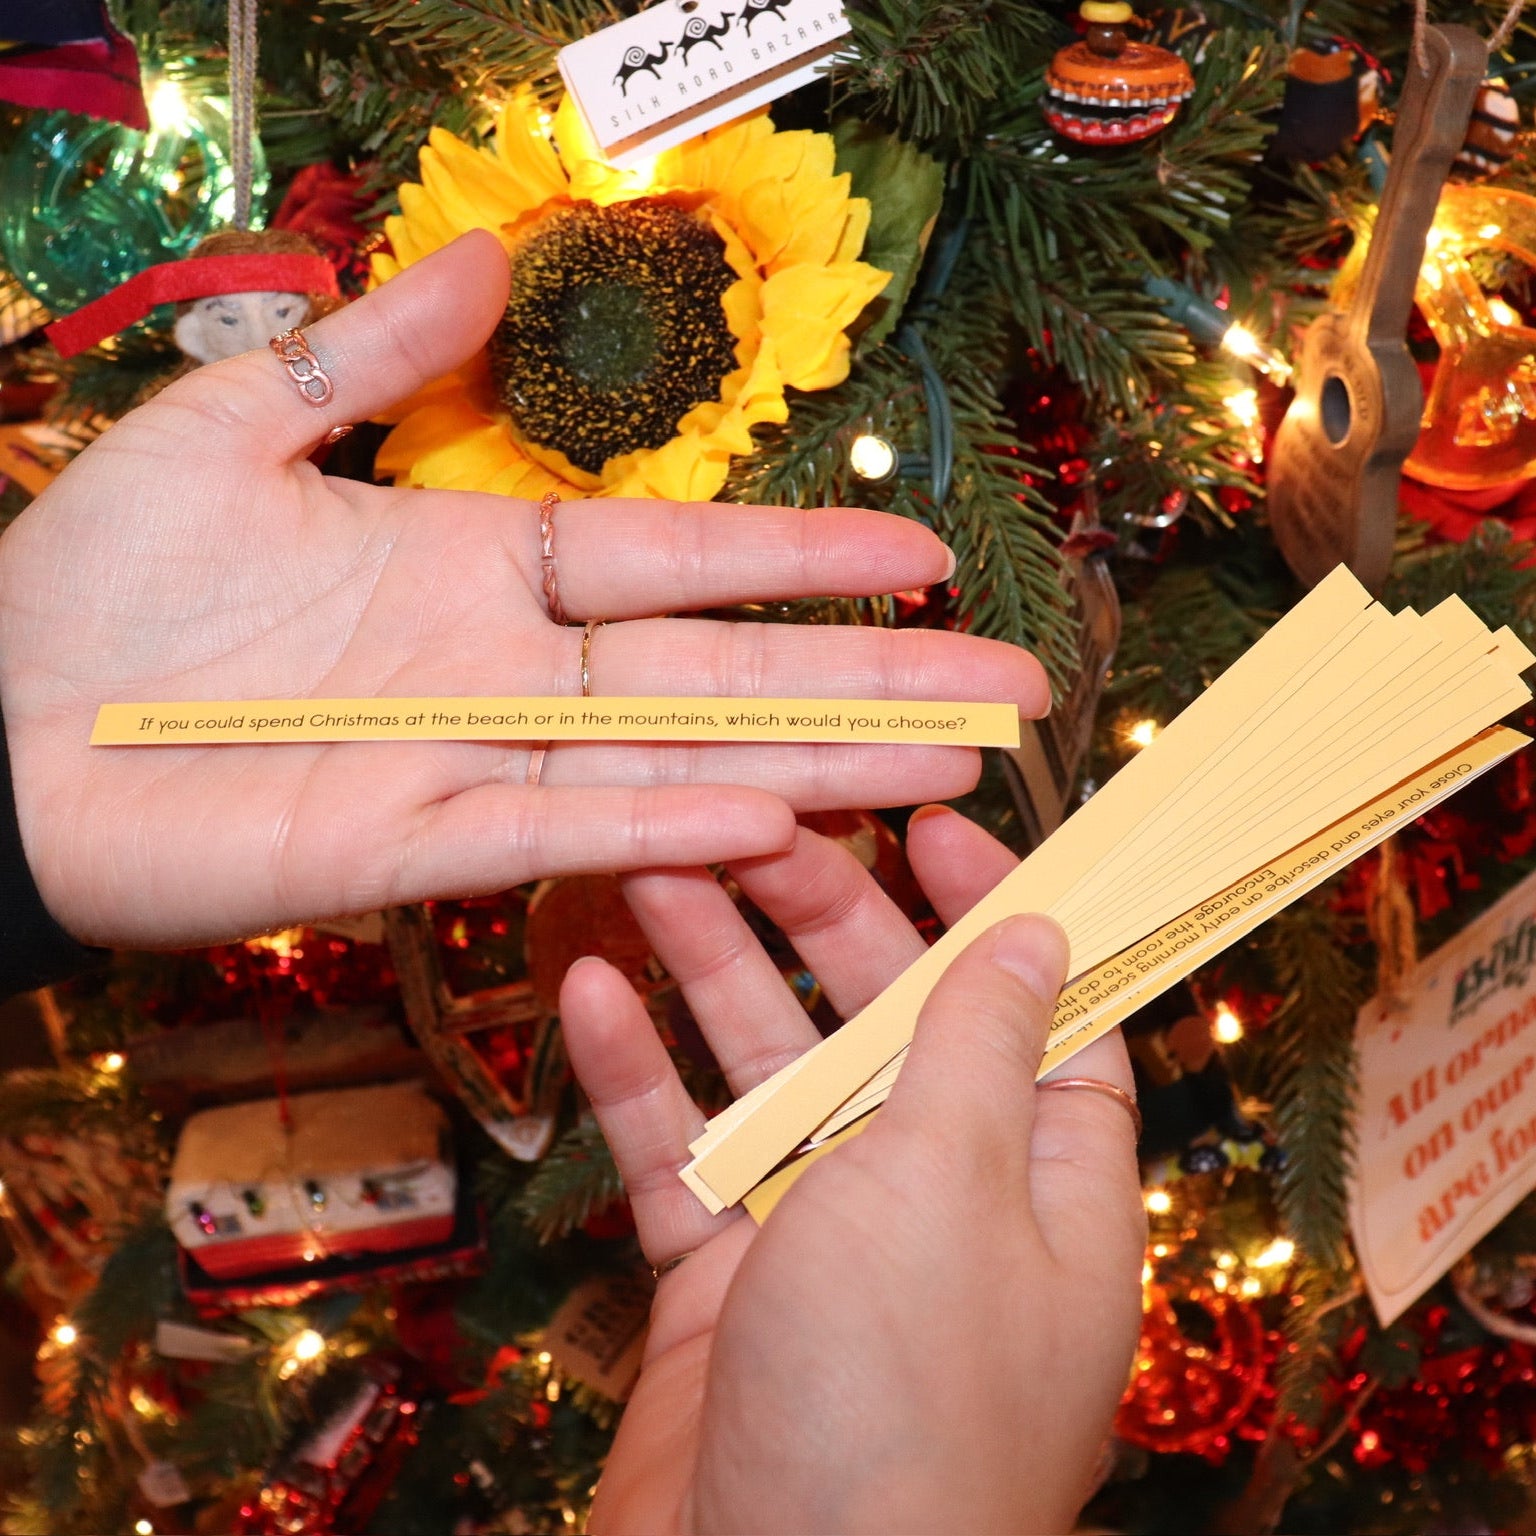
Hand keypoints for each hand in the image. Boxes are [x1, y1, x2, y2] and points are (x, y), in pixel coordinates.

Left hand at [0, 232, 1045, 946]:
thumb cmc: (102, 583)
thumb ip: (372, 353)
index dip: (805, 555)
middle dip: (871, 680)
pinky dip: (665, 826)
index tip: (926, 551)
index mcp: (482, 569)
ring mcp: (472, 762)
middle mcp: (509, 671)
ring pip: (676, 762)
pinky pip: (561, 832)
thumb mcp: (235, 426)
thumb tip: (490, 260)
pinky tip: (773, 819)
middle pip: (723, 671)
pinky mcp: (411, 847)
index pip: (684, 561)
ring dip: (815, 765)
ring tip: (945, 770)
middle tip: (1009, 691)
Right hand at [560, 806, 1146, 1534]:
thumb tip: (1040, 934)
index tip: (923, 821)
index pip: (1040, 1008)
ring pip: (773, 1074)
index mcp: (1047, 1181)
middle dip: (821, 921)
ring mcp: (830, 1243)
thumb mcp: (950, 1182)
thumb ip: (980, 1044)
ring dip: (714, 976)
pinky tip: (588, 997)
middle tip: (750, 830)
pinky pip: (684, 1158)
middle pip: (886, 1022)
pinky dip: (640, 1080)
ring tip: (650, 872)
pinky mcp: (729, 1287)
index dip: (990, 907)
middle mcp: (946, 1203)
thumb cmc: (900, 1399)